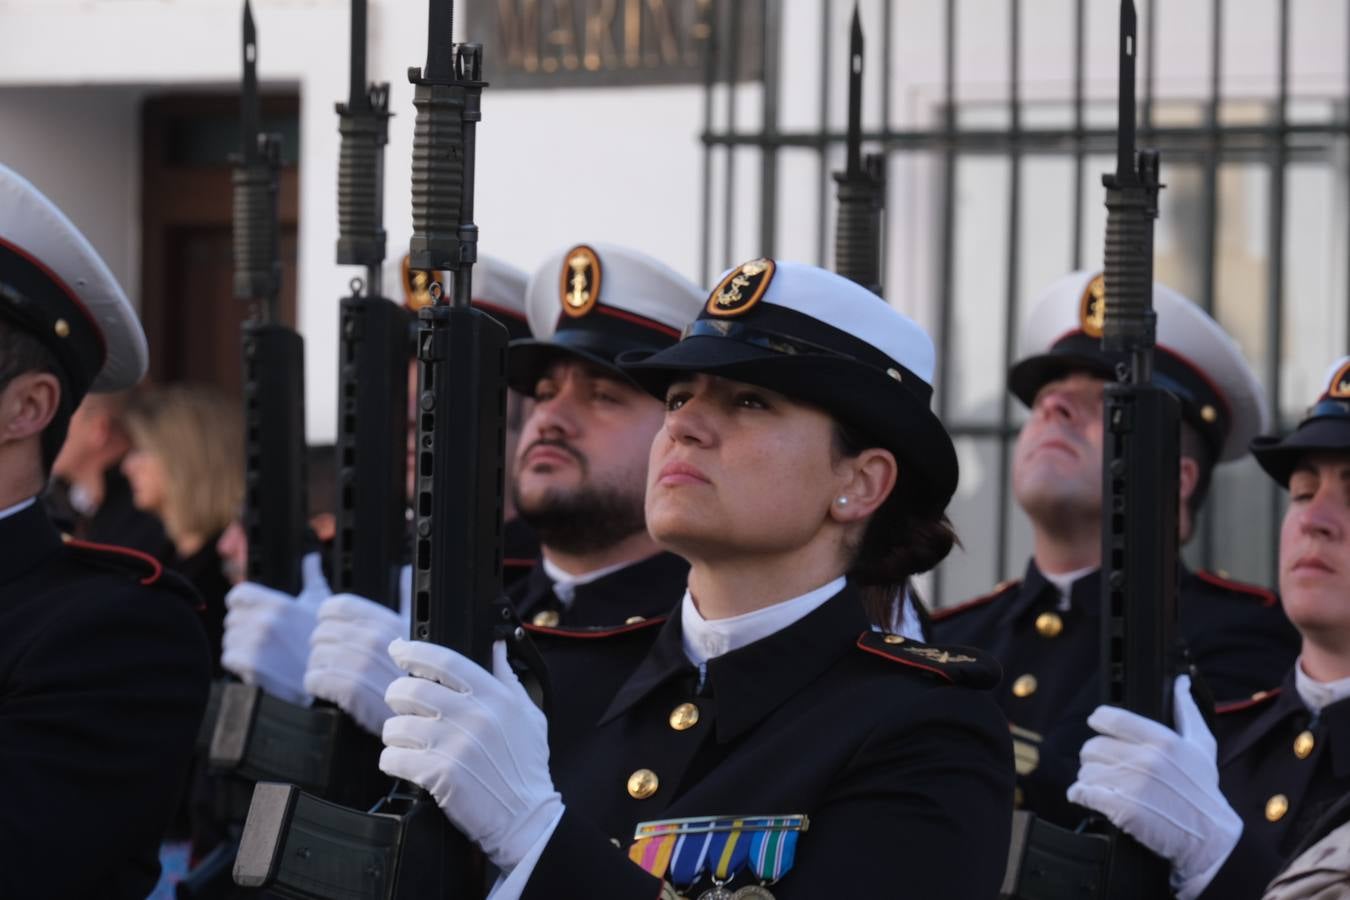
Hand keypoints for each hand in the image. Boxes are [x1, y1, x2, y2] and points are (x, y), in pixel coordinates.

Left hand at [220, 552, 329, 704]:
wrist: (328, 677)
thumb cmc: (322, 638)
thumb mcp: (321, 604)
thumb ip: (312, 576)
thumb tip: (312, 556)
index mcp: (278, 603)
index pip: (237, 595)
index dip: (242, 604)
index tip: (252, 614)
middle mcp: (265, 621)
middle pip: (232, 618)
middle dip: (244, 627)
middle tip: (265, 638)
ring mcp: (256, 644)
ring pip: (229, 639)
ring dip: (241, 646)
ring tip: (264, 653)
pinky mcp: (250, 666)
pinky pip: (229, 658)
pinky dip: (240, 664)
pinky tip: (259, 665)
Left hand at [305, 593, 407, 735]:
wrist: (421, 722)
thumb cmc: (418, 679)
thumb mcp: (418, 633)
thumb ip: (406, 598)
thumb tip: (408, 571)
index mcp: (389, 622)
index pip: (338, 605)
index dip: (327, 617)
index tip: (331, 630)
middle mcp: (379, 639)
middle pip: (322, 632)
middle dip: (322, 646)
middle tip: (333, 661)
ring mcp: (367, 665)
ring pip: (317, 655)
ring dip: (318, 667)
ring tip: (331, 677)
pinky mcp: (354, 691)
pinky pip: (316, 678)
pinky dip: (315, 684)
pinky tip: (325, 690)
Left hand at [380, 639, 562, 870]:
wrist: (525, 817)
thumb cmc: (525, 768)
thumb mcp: (528, 715)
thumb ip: (508, 678)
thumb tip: (498, 645)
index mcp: (495, 697)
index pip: (445, 661)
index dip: (415, 652)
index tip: (399, 649)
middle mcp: (474, 715)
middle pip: (411, 689)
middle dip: (396, 695)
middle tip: (399, 704)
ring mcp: (455, 744)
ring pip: (397, 725)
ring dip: (394, 733)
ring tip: (406, 740)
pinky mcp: (439, 773)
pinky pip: (393, 758)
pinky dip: (392, 760)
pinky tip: (405, 763)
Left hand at [1067, 675, 1241, 899]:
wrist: (1210, 840)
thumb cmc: (1203, 792)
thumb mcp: (1202, 747)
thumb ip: (1187, 711)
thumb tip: (1181, 681)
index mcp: (1162, 740)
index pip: (1109, 718)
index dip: (1100, 723)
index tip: (1100, 730)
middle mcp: (1145, 759)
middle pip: (1091, 747)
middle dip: (1095, 758)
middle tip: (1107, 768)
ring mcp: (1131, 784)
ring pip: (1085, 770)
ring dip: (1089, 779)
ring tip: (1105, 787)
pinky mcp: (1120, 809)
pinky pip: (1081, 792)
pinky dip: (1080, 795)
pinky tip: (1090, 799)